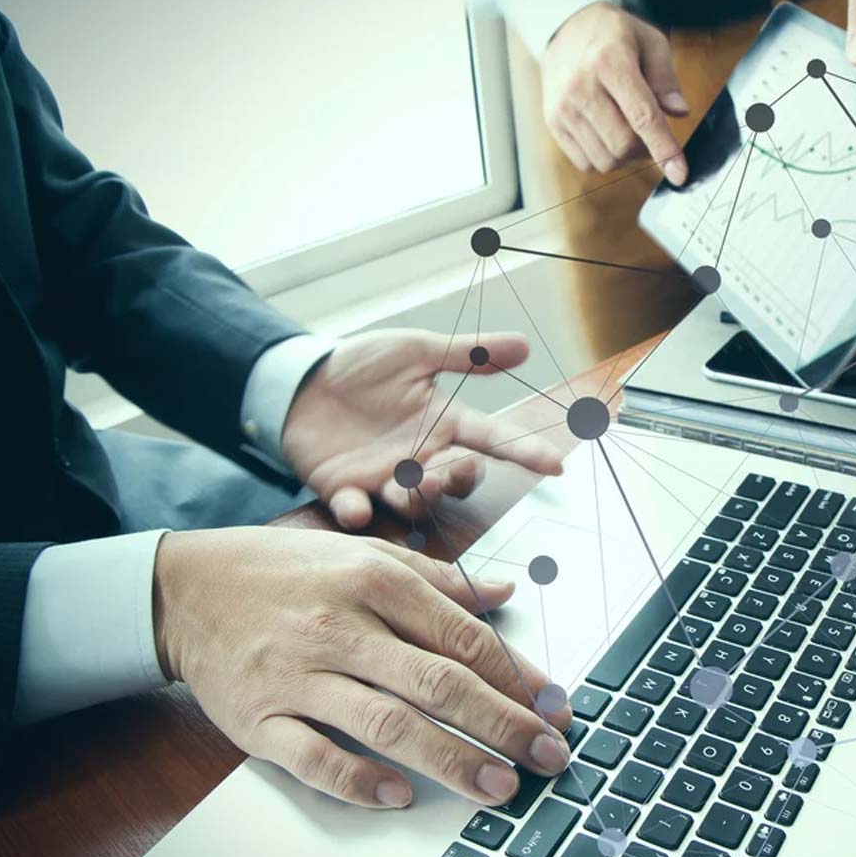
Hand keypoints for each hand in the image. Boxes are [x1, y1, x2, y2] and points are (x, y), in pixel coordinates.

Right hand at [153, 527, 572, 807]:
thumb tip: (506, 594)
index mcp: (374, 581)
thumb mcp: (364, 555)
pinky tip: (399, 794)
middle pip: (437, 682)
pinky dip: (358, 779)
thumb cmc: (284, 571)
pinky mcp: (259, 719)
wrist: (185, 589)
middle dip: (503, 723)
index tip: (554, 707)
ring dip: (450, 758)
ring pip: (386, 723)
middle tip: (548, 755)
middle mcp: (341, 627)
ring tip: (498, 785)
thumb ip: (438, 580)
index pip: (461, 636)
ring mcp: (299, 676)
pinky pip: (313, 757)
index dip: (516, 675)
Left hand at [281, 329, 563, 529]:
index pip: (493, 439)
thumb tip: (525, 344)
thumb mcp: (417, 351)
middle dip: (460, 480)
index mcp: (443, 424)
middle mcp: (421, 458)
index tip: (555, 465)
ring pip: (413, 502)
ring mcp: (383, 478)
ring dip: (417, 498)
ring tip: (409, 483)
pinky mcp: (344, 488)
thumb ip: (468, 353)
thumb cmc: (362, 364)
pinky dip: (356, 512)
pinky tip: (357, 505)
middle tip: (456, 467)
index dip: (525, 452)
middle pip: (457, 481)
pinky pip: (354, 509)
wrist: (300, 379)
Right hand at [542, 1, 689, 183]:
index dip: (664, 149)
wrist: (565, 29)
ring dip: (626, 156)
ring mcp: (563, 107)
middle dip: (646, 149)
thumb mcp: (649, 41)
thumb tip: (680, 112)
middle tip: (652, 135)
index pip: (642, 117)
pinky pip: (586, 162)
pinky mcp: (553, 122)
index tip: (679, 174)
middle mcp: (581, 86)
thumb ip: (666, 78)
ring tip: (629, 131)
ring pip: (605, 160)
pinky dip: (605, 158)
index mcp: (609, 61)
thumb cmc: (615, 36)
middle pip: (623, 145)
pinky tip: (608, 134)